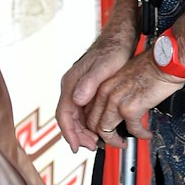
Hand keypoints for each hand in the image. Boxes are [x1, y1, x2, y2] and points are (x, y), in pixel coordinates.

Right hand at [56, 32, 134, 153]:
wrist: (120, 37)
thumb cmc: (113, 49)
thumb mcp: (103, 66)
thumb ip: (89, 83)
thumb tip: (77, 100)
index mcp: (71, 84)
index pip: (64, 115)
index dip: (69, 133)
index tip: (77, 147)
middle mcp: (73, 88)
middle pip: (69, 119)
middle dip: (79, 136)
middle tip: (95, 147)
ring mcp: (80, 89)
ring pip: (77, 117)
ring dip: (86, 132)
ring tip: (100, 142)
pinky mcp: (89, 89)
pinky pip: (85, 112)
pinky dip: (91, 124)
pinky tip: (102, 129)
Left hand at [85, 50, 183, 148]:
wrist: (165, 61)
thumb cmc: (150, 66)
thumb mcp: (124, 76)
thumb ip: (115, 91)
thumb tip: (116, 106)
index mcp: (103, 84)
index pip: (89, 111)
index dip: (94, 125)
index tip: (104, 130)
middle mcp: (106, 92)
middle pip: (93, 123)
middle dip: (104, 137)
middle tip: (115, 141)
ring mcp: (117, 101)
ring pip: (106, 131)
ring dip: (116, 141)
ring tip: (126, 142)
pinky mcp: (131, 109)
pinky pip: (132, 130)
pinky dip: (140, 135)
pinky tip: (146, 134)